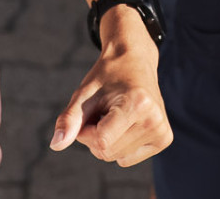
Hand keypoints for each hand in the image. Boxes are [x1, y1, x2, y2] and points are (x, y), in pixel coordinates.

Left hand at [51, 12, 170, 167]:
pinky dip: (119, 145)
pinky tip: (126, 123)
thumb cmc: (107, 76)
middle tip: (104, 110)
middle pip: (107, 152)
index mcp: (138, 104)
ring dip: (107, 140)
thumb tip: (56, 145)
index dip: (86, 130)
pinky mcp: (164, 138)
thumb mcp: (84, 94)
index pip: (101, 142)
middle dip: (95, 136)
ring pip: (116, 158)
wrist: (135, 60)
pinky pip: (127, 159)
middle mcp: (155, 119)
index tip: (91, 110)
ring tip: (116, 114)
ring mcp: (162, 131)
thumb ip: (69, 119)